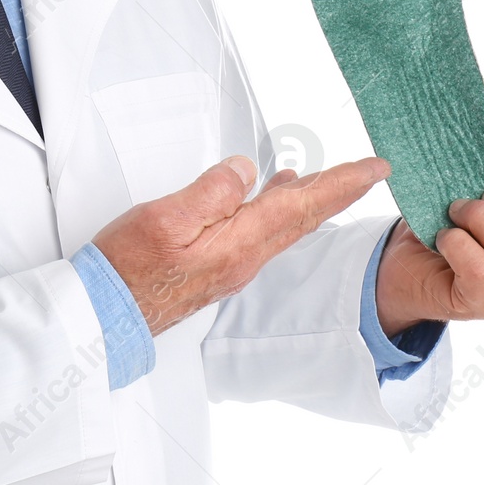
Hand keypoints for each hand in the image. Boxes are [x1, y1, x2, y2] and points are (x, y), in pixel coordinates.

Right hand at [93, 154, 388, 336]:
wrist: (107, 317)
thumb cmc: (127, 269)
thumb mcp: (165, 218)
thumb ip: (211, 193)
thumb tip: (246, 169)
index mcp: (239, 244)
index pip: (303, 206)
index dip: (343, 184)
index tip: (376, 168)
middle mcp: (244, 259)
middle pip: (302, 217)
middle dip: (338, 191)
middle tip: (368, 170)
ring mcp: (232, 266)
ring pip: (283, 225)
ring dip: (310, 199)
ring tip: (328, 178)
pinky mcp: (217, 269)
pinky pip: (262, 233)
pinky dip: (279, 210)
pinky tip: (272, 198)